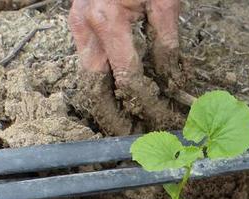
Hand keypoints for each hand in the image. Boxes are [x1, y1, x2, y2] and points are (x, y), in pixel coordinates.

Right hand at [68, 0, 181, 134]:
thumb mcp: (164, 2)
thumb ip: (166, 42)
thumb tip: (171, 80)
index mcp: (107, 21)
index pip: (128, 79)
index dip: (146, 103)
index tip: (162, 119)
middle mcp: (85, 26)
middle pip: (95, 86)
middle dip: (111, 116)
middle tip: (130, 136)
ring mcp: (77, 23)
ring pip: (87, 75)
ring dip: (104, 102)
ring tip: (124, 123)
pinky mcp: (79, 21)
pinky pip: (88, 59)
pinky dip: (103, 80)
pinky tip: (119, 94)